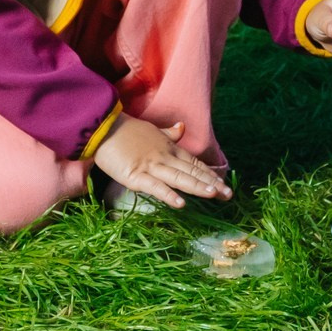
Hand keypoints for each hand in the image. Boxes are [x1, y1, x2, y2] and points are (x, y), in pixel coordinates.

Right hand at [91, 116, 228, 209]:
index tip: (224, 183)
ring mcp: (151, 166)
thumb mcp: (152, 129)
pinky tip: (180, 203)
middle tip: (228, 195)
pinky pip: (155, 187)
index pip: (194, 163)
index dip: (209, 174)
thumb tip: (182, 127)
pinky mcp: (136, 176)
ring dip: (197, 186)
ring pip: (179, 178)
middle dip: (211, 183)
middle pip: (192, 172)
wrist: (103, 127)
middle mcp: (165, 157)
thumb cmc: (126, 130)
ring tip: (214, 194)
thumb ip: (168, 133)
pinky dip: (168, 195)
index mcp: (169, 148)